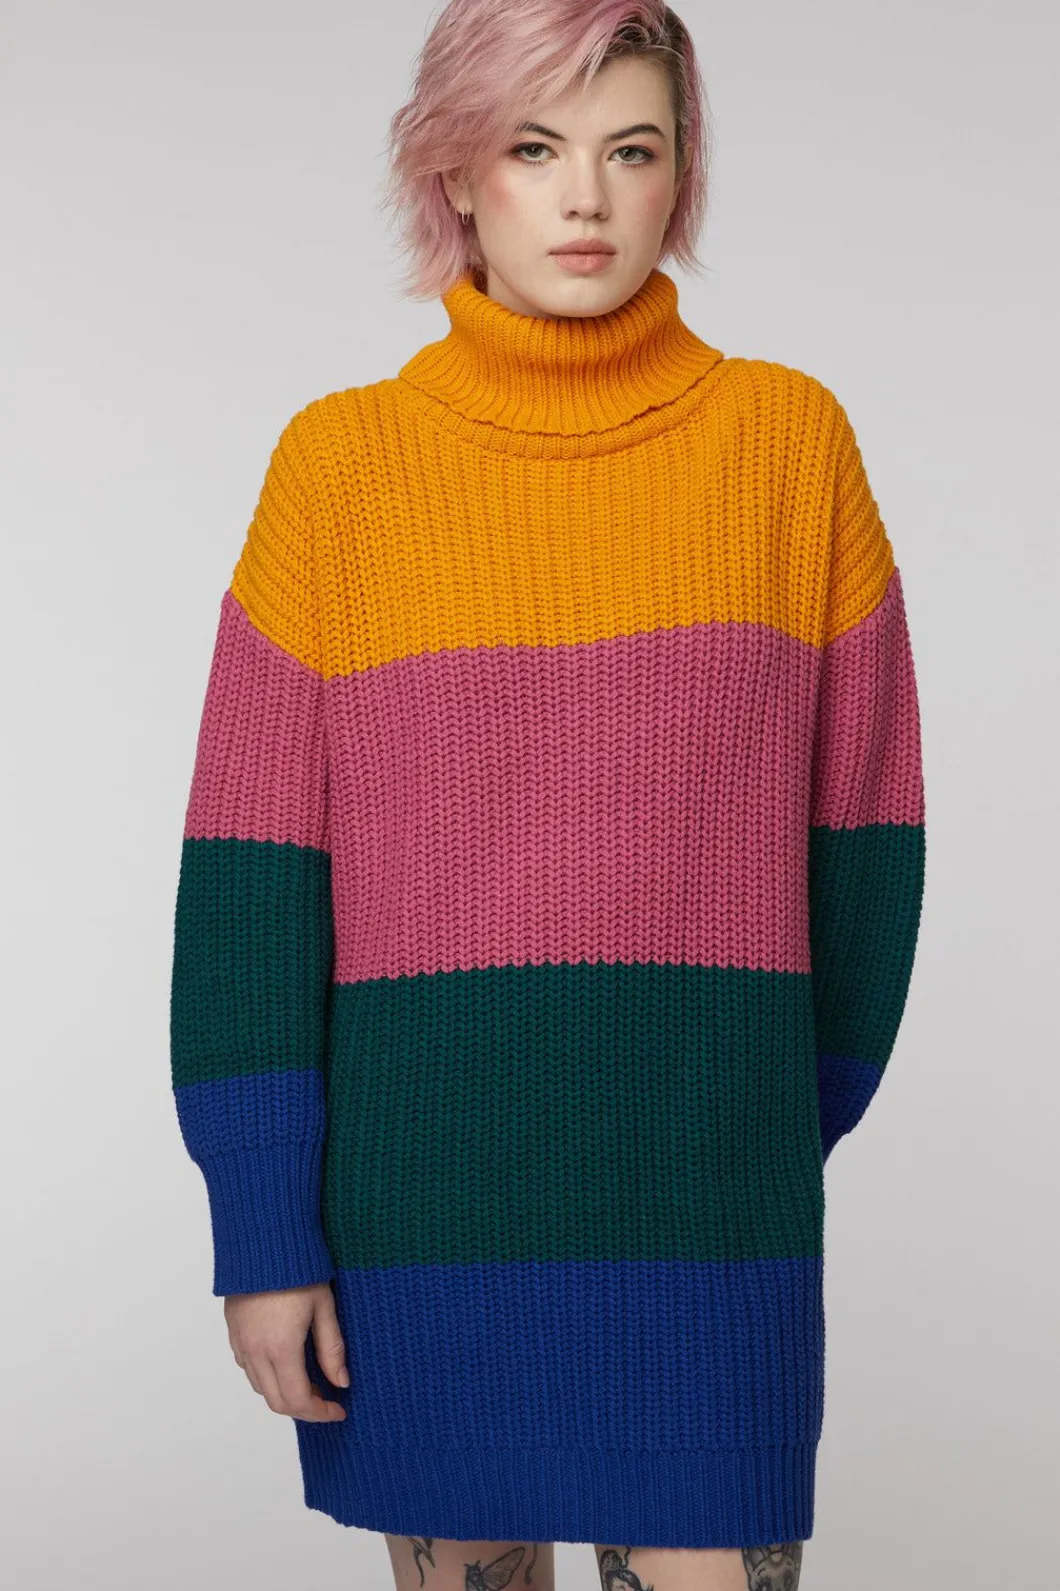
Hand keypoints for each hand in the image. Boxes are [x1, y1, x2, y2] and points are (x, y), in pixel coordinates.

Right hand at [224, 1281, 348, 1420]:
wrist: (264, 1238)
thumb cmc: (298, 1267)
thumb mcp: (324, 1307)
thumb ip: (332, 1349)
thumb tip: (341, 1382)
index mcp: (281, 1348)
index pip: (298, 1400)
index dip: (320, 1413)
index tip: (338, 1410)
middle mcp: (255, 1351)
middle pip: (276, 1401)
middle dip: (303, 1408)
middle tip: (327, 1400)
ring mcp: (240, 1341)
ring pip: (259, 1386)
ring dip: (284, 1392)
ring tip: (310, 1379)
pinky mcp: (233, 1330)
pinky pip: (247, 1366)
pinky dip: (266, 1375)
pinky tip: (285, 1360)